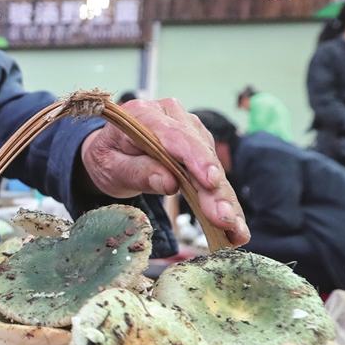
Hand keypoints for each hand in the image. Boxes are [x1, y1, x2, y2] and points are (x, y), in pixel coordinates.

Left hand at [80, 98, 249, 245]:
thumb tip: (170, 183)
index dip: (196, 160)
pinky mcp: (200, 145)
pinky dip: (224, 200)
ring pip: (213, 165)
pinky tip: (236, 225)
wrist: (110, 150)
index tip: (211, 183)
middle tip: (225, 219)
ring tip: (235, 230)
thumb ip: (137, 172)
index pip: (176, 136)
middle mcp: (172, 115)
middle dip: (215, 190)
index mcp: (144, 114)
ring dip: (225, 199)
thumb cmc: (108, 158)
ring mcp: (189, 128)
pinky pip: (215, 173)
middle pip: (200, 153)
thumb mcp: (111, 168)